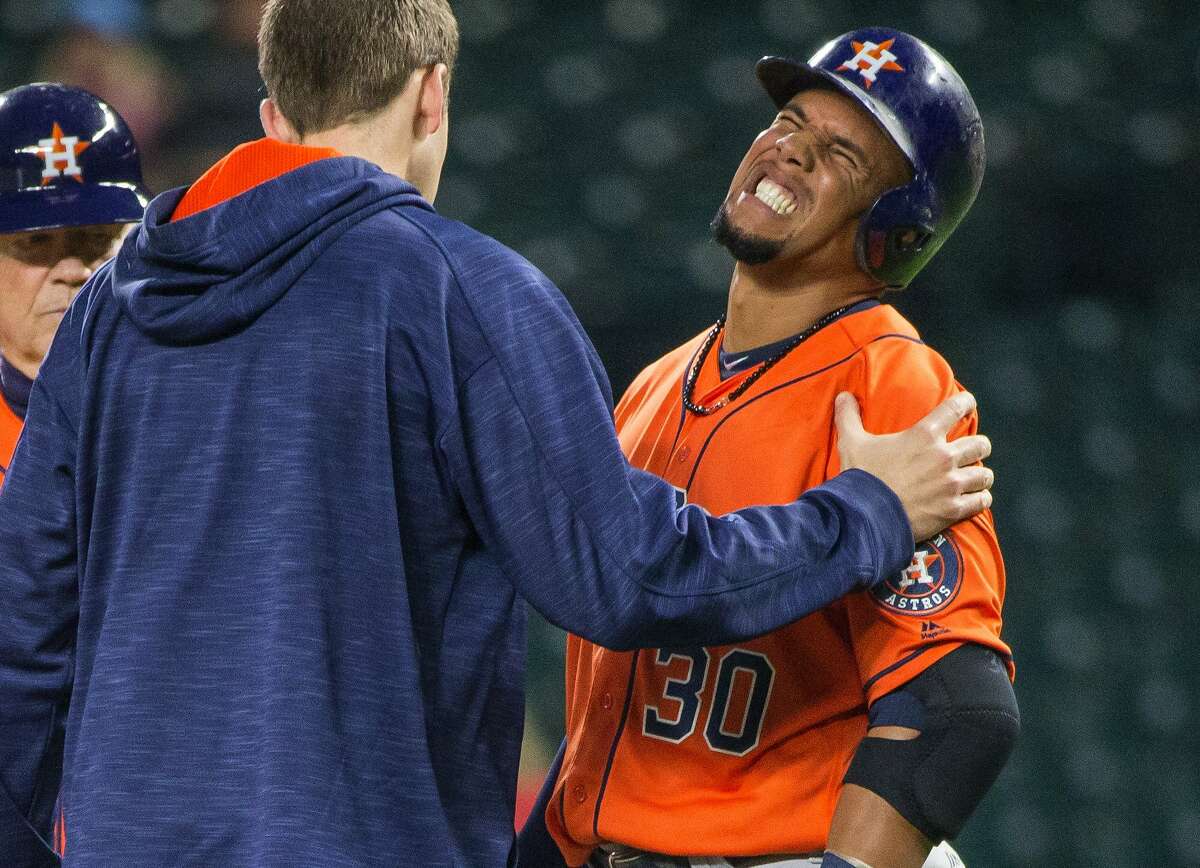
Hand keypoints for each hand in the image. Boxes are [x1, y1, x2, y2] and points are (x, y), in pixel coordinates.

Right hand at [834, 392, 992, 541]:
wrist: (866, 517)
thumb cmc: (861, 477)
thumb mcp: (851, 443)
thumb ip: (848, 417)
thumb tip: (842, 396)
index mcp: (923, 435)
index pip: (955, 408)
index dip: (966, 403)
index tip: (968, 404)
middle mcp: (943, 456)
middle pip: (980, 444)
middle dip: (979, 446)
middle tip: (973, 450)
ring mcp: (951, 484)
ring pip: (984, 474)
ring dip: (980, 475)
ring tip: (975, 478)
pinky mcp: (953, 509)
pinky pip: (981, 501)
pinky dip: (980, 499)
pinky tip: (974, 499)